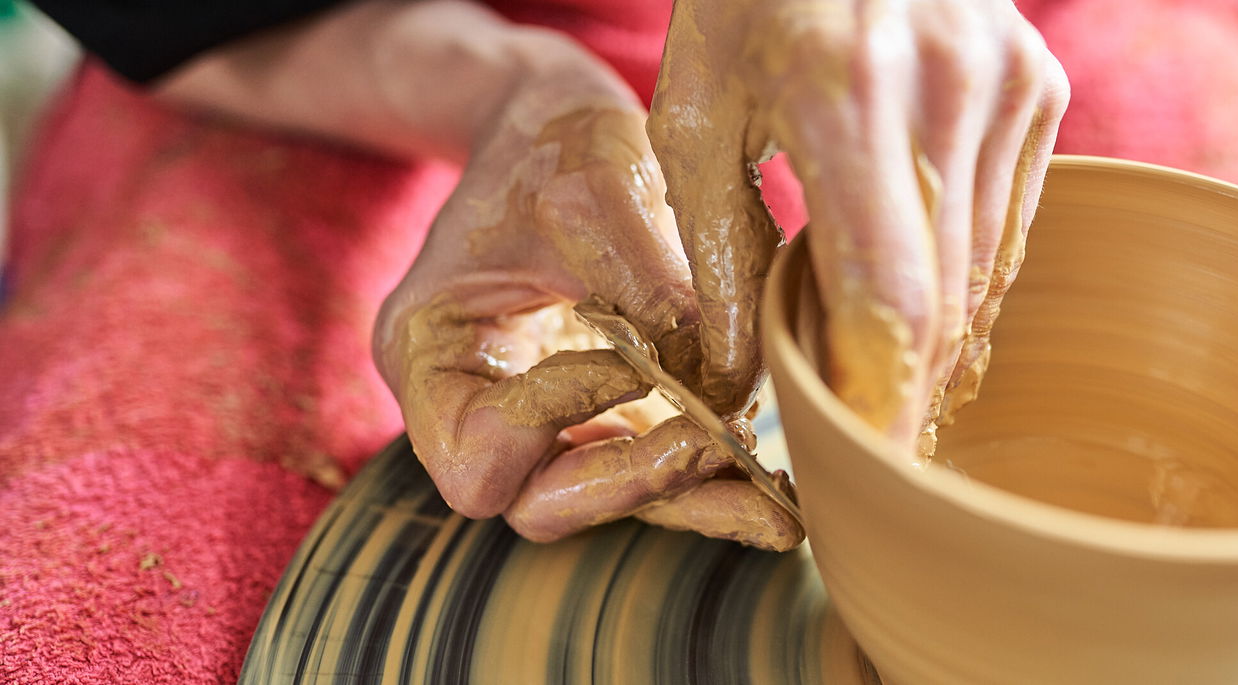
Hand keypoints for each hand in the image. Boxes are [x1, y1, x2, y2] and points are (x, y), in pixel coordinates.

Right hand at [374, 52, 801, 549]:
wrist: (565, 127)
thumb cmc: (554, 143)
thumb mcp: (591, 188)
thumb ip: (645, 283)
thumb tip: (722, 378)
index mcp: (430, 356)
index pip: (479, 448)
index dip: (557, 417)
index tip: (636, 361)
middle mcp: (479, 409)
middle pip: (542, 502)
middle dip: (634, 482)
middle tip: (716, 444)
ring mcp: (548, 422)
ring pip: (612, 498)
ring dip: (692, 503)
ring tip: (776, 509)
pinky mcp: (612, 414)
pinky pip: (656, 468)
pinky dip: (712, 479)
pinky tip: (777, 491)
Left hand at [649, 0, 1067, 449]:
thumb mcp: (698, 111)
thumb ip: (720, 250)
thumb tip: (737, 376)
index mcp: (846, 94)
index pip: (890, 297)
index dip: (883, 401)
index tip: (863, 469)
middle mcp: (950, 87)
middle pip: (951, 300)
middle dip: (909, 392)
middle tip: (870, 451)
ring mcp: (1009, 84)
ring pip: (990, 272)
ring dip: (940, 345)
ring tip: (884, 388)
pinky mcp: (1040, 85)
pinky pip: (1012, 223)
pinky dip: (970, 281)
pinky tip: (922, 311)